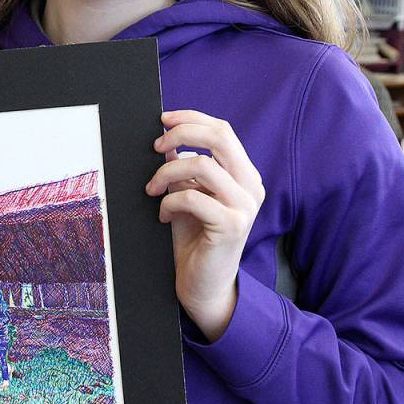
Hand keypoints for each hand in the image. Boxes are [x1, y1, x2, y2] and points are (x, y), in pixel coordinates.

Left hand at [145, 110, 264, 341]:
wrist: (202, 285)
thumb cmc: (193, 239)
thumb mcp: (187, 194)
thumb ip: (184, 167)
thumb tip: (167, 139)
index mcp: (244, 175)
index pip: (222, 130)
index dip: (191, 119)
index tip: (163, 120)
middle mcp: (251, 186)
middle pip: (219, 137)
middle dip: (182, 133)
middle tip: (156, 145)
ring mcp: (245, 206)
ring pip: (202, 164)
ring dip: (167, 172)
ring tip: (153, 189)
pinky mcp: (232, 225)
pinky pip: (192, 197)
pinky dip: (170, 201)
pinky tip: (163, 214)